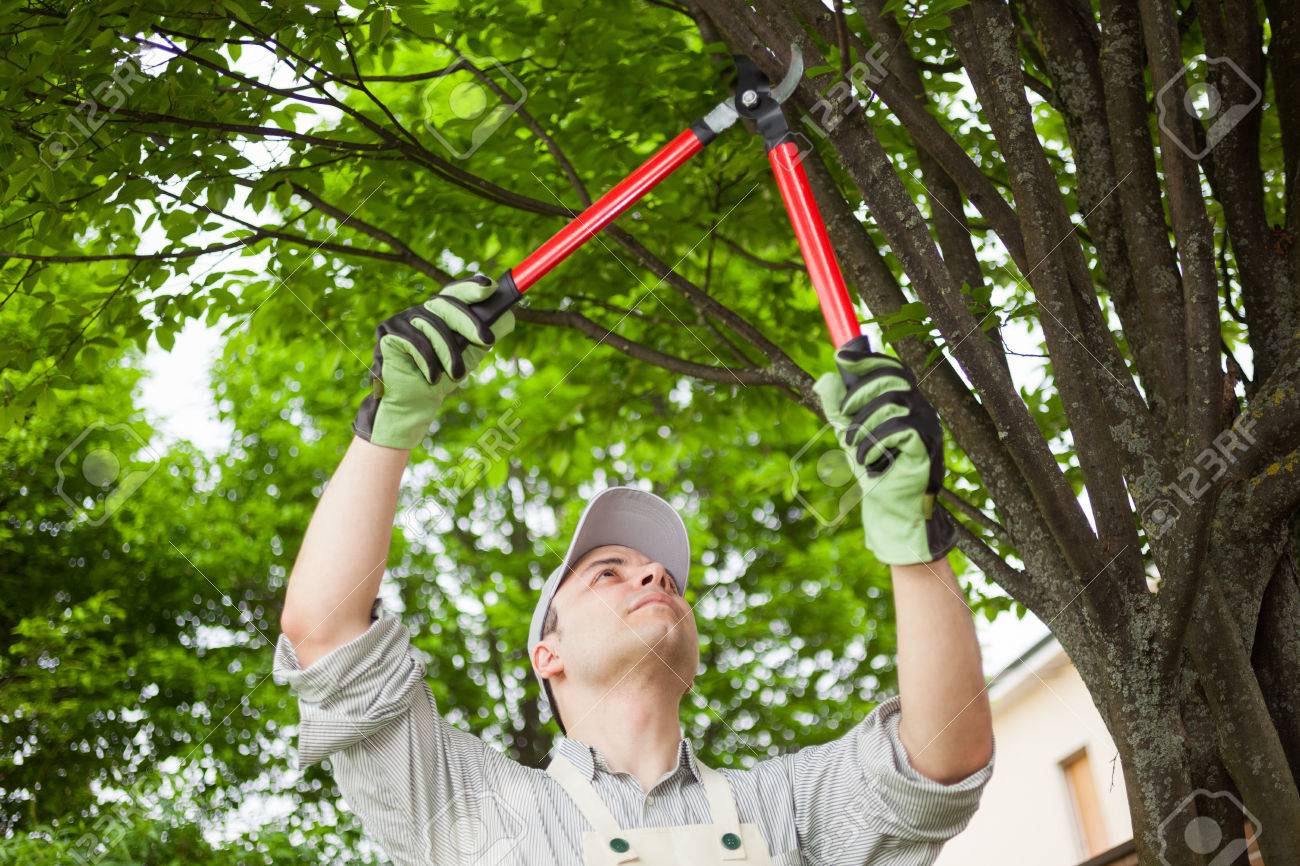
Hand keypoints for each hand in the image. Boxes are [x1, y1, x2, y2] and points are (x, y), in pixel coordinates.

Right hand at [353, 276, 515, 449]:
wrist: (415, 403)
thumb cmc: (442, 377)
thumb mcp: (469, 354)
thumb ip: (484, 334)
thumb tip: (509, 317)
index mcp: (439, 313)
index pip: (456, 292)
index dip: (471, 286)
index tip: (490, 286)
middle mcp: (419, 311)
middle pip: (446, 304)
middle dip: (469, 322)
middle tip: (487, 340)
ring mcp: (401, 320)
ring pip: (432, 325)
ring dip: (448, 353)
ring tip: (455, 375)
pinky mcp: (387, 333)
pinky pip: (414, 340)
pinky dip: (427, 361)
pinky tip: (431, 377)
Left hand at [813, 338, 955, 564]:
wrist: (888, 507)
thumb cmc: (872, 468)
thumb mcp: (847, 432)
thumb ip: (837, 406)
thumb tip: (825, 378)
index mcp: (904, 401)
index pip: (892, 367)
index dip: (868, 359)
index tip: (841, 358)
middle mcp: (920, 408)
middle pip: (892, 378)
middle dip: (860, 394)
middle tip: (843, 417)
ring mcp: (928, 426)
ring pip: (892, 402)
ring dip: (863, 425)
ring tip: (853, 448)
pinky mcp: (927, 446)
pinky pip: (899, 428)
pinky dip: (875, 443)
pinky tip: (868, 460)